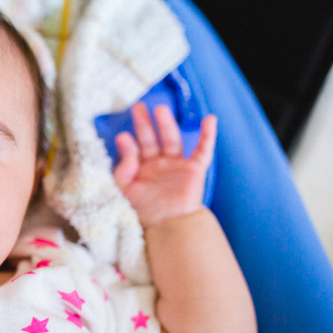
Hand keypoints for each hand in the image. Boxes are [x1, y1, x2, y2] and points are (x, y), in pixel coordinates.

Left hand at [113, 102, 216, 226]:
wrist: (168, 225)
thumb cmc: (144, 211)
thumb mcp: (124, 188)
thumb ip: (122, 166)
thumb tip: (124, 141)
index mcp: (141, 170)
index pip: (133, 151)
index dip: (128, 144)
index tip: (122, 136)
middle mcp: (158, 165)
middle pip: (151, 139)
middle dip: (144, 124)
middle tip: (138, 106)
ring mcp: (176, 166)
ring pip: (172, 140)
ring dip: (167, 124)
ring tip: (160, 108)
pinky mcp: (194, 169)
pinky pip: (203, 149)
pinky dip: (208, 135)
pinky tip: (210, 119)